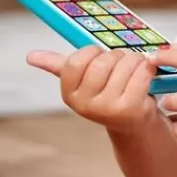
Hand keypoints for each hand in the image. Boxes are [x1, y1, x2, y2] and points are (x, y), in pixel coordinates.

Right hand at [27, 46, 158, 134]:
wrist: (133, 124)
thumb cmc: (107, 94)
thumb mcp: (82, 81)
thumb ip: (57, 66)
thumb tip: (30, 56)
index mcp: (69, 94)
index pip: (77, 60)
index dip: (92, 52)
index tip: (100, 57)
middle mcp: (85, 105)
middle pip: (102, 61)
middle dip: (116, 56)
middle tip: (122, 65)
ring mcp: (108, 108)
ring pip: (124, 63)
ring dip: (135, 60)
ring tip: (135, 70)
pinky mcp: (131, 108)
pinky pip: (141, 73)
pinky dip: (147, 68)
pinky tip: (146, 75)